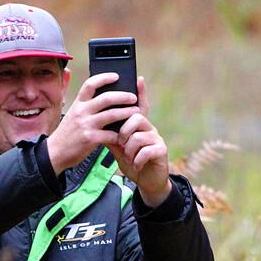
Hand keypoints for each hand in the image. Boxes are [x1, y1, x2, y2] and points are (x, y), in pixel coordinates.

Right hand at [47, 72, 138, 173]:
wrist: (55, 152)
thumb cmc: (67, 134)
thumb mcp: (72, 115)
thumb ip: (85, 107)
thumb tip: (102, 98)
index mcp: (78, 104)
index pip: (90, 84)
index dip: (104, 78)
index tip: (116, 76)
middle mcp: (81, 111)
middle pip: (106, 98)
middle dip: (123, 96)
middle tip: (133, 97)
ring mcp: (86, 124)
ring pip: (112, 114)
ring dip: (127, 113)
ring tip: (136, 113)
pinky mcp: (90, 138)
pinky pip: (110, 134)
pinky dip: (119, 135)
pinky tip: (124, 135)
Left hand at [109, 77, 171, 207]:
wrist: (146, 182)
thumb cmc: (132, 162)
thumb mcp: (119, 148)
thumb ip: (111, 135)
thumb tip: (98, 121)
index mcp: (138, 126)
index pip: (140, 106)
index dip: (140, 92)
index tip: (139, 78)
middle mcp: (149, 129)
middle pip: (136, 118)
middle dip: (124, 131)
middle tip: (121, 144)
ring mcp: (157, 139)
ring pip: (138, 136)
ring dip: (129, 150)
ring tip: (128, 158)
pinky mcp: (161, 151)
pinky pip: (145, 150)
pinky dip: (136, 160)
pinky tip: (135, 165)